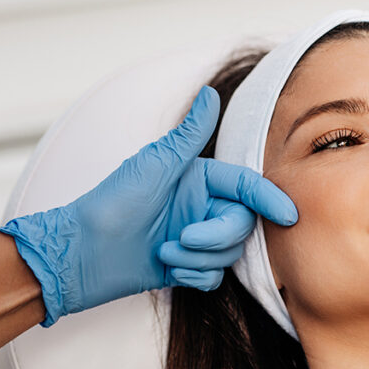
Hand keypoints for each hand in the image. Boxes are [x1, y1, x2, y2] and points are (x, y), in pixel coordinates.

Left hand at [0, 86, 296, 326]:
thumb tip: (210, 92)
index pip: (247, 187)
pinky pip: (214, 276)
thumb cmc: (111, 204)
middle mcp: (203, 207)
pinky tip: (170, 270)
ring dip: (199, 258)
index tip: (288, 216)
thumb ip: (189, 134)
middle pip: (242, 224)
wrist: (81, 254)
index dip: (270, 200)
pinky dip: (195, 275)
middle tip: (184, 238)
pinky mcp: (189, 266)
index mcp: (200, 180)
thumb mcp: (154, 165)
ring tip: (166, 253)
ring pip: (230, 253)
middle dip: (217, 237)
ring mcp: (198, 238)